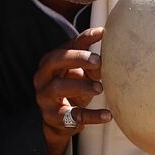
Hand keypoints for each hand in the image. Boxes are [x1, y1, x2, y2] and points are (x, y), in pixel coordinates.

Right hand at [35, 27, 111, 154]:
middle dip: (76, 58)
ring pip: (59, 87)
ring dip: (81, 86)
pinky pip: (72, 115)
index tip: (102, 33)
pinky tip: (107, 114)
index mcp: (50, 62)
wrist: (60, 121)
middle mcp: (43, 77)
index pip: (66, 46)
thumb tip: (111, 53)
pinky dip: (91, 115)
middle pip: (54, 61)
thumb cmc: (73, 89)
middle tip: (98, 61)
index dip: (83, 39)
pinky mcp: (53, 117)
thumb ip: (93, 63)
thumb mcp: (82, 73)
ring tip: (100, 88)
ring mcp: (45, 97)